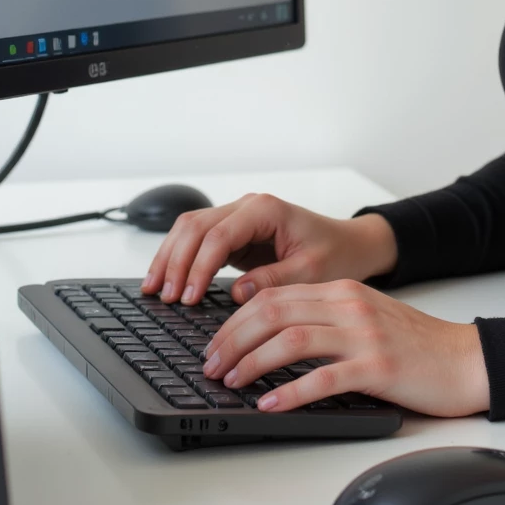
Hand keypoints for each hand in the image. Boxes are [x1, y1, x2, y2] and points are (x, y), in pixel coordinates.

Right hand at [140, 192, 397, 304]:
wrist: (350, 245)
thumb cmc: (336, 254)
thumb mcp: (311, 272)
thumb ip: (274, 281)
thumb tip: (237, 295)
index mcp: (266, 210)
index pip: (219, 235)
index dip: (199, 267)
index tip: (188, 297)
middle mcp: (247, 207)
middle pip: (195, 226)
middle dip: (175, 261)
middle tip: (164, 297)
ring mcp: (238, 217)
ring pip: (190, 228)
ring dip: (169, 257)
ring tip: (153, 290)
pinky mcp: (235, 233)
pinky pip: (198, 240)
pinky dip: (179, 258)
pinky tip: (166, 280)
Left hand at [201, 278, 490, 418]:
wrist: (464, 358)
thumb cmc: (415, 345)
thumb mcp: (365, 318)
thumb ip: (325, 319)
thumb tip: (272, 337)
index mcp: (342, 291)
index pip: (274, 296)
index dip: (235, 320)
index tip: (215, 344)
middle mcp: (349, 305)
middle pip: (274, 312)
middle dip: (233, 339)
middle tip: (210, 365)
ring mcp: (363, 334)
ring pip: (291, 339)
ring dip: (251, 362)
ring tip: (230, 382)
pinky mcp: (378, 366)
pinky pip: (324, 377)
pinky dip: (290, 391)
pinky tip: (269, 404)